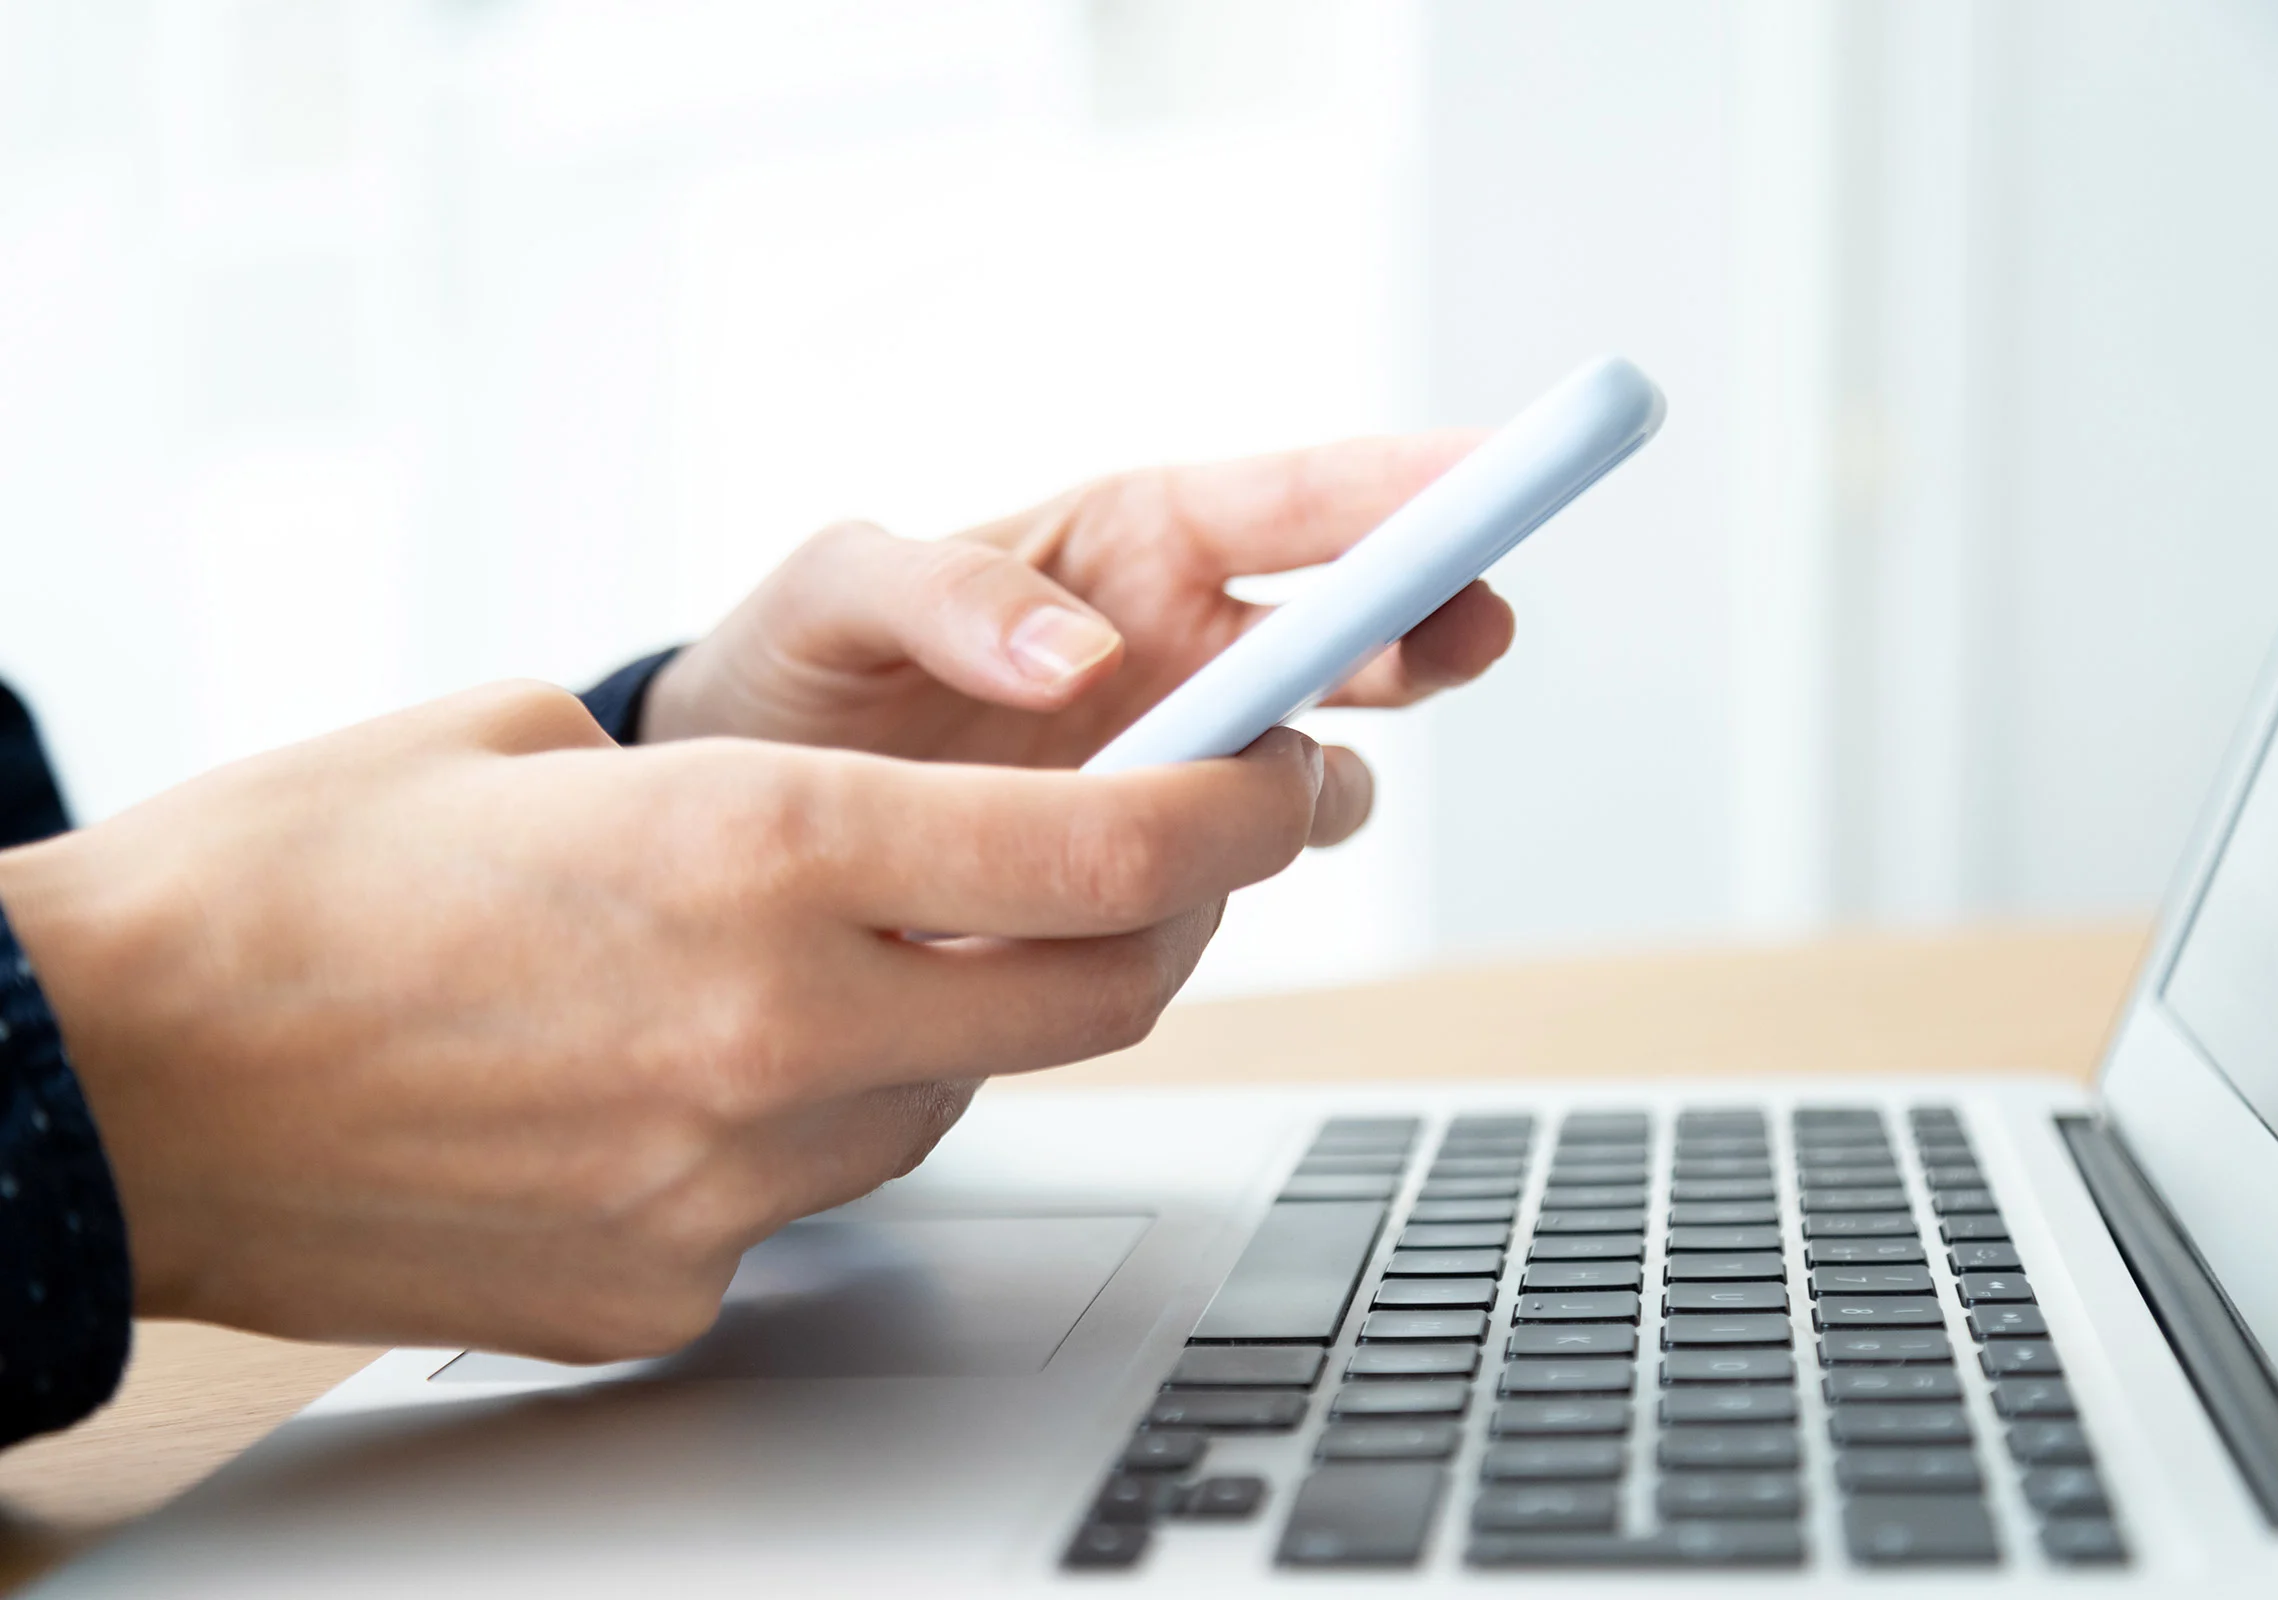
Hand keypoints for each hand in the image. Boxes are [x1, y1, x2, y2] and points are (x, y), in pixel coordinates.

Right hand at [0, 684, 1351, 1359]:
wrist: (104, 1080)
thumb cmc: (287, 878)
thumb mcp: (538, 745)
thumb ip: (751, 781)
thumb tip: (879, 824)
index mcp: (754, 849)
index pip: (1107, 847)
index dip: (1241, 808)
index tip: (1284, 775)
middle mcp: (772, 1027)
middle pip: (1098, 988)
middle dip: (1172, 912)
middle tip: (1170, 848)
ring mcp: (727, 1181)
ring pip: (958, 1092)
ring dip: (964, 1012)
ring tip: (847, 944)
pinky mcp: (670, 1285)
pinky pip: (821, 1191)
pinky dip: (819, 1116)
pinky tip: (707, 1065)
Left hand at [640, 434, 1515, 815]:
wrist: (744, 828)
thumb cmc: (794, 676)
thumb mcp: (831, 597)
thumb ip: (939, 593)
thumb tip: (1080, 651)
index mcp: (1125, 547)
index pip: (1295, 502)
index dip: (1406, 487)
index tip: (1499, 474)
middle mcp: (1181, 649)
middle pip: (1358, 630)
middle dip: (1425, 622)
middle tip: (1463, 632)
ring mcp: (1181, 763)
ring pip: (1319, 768)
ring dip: (1324, 781)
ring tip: (1268, 797)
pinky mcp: (1156, 865)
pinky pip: (1240, 873)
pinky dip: (1233, 882)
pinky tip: (1171, 891)